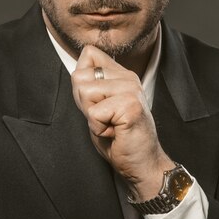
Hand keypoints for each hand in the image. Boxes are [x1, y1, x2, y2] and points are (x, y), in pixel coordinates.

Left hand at [71, 45, 174, 199]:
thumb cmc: (119, 138)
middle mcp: (128, 77)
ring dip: (91, 117)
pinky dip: (98, 129)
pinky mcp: (130, 105)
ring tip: (110, 125)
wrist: (142, 164)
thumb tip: (76, 72)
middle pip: (79, 76)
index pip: (88, 54)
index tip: (97, 103)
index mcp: (121, 74)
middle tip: (105, 118)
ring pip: (85, 93)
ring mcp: (131, 89)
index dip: (81, 81)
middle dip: (84, 103)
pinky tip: (115, 132)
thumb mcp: (98, 107)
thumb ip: (89, 86)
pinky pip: (94, 113)